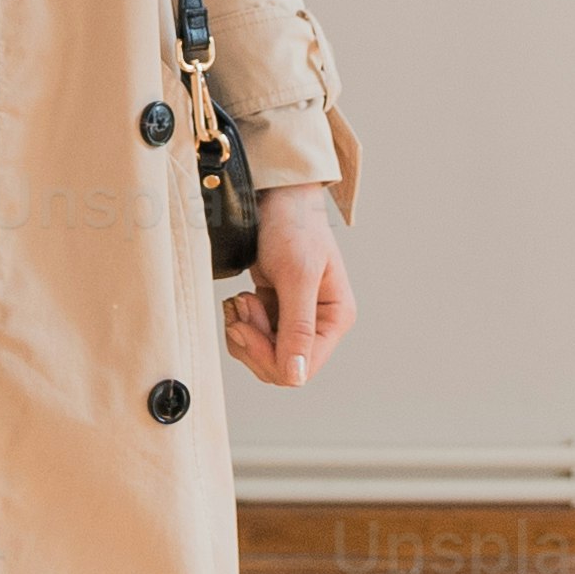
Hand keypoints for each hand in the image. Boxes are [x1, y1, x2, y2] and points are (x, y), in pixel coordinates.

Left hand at [225, 186, 354, 389]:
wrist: (274, 196)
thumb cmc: (293, 226)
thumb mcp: (297, 275)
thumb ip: (298, 328)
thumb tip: (296, 377)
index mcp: (335, 319)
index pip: (302, 368)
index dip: (269, 356)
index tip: (247, 324)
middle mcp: (319, 325)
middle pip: (280, 367)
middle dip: (254, 342)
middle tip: (243, 305)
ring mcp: (295, 320)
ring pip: (262, 356)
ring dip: (244, 331)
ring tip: (242, 299)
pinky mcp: (275, 312)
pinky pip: (253, 339)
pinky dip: (240, 324)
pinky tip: (240, 299)